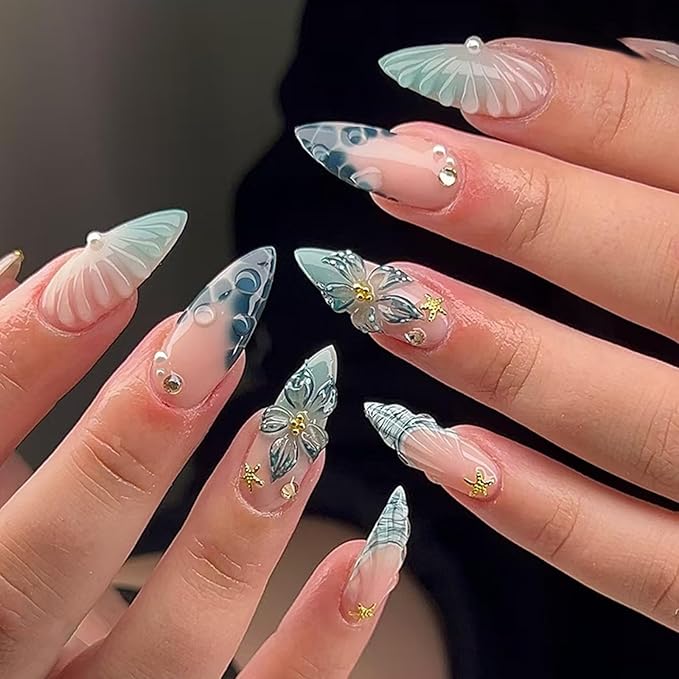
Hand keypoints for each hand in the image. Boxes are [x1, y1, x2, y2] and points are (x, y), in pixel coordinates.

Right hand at [0, 211, 408, 677]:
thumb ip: (5, 406)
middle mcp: (10, 664)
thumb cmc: (15, 572)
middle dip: (129, 441)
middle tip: (209, 334)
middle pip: (46, 569)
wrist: (34, 678)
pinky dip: (323, 638)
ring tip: (293, 423)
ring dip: (239, 525)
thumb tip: (18, 276)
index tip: (103, 268)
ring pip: (176, 643)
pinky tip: (370, 548)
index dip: (18, 359)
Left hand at [293, 36, 678, 630]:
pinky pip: (634, 562)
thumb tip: (614, 73)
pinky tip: (430, 447)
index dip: (580, 107)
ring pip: (624, 417)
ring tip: (381, 300)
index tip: (457, 79)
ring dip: (492, 354)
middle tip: (389, 170)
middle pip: (658, 270)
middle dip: (518, 215)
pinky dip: (533, 511)